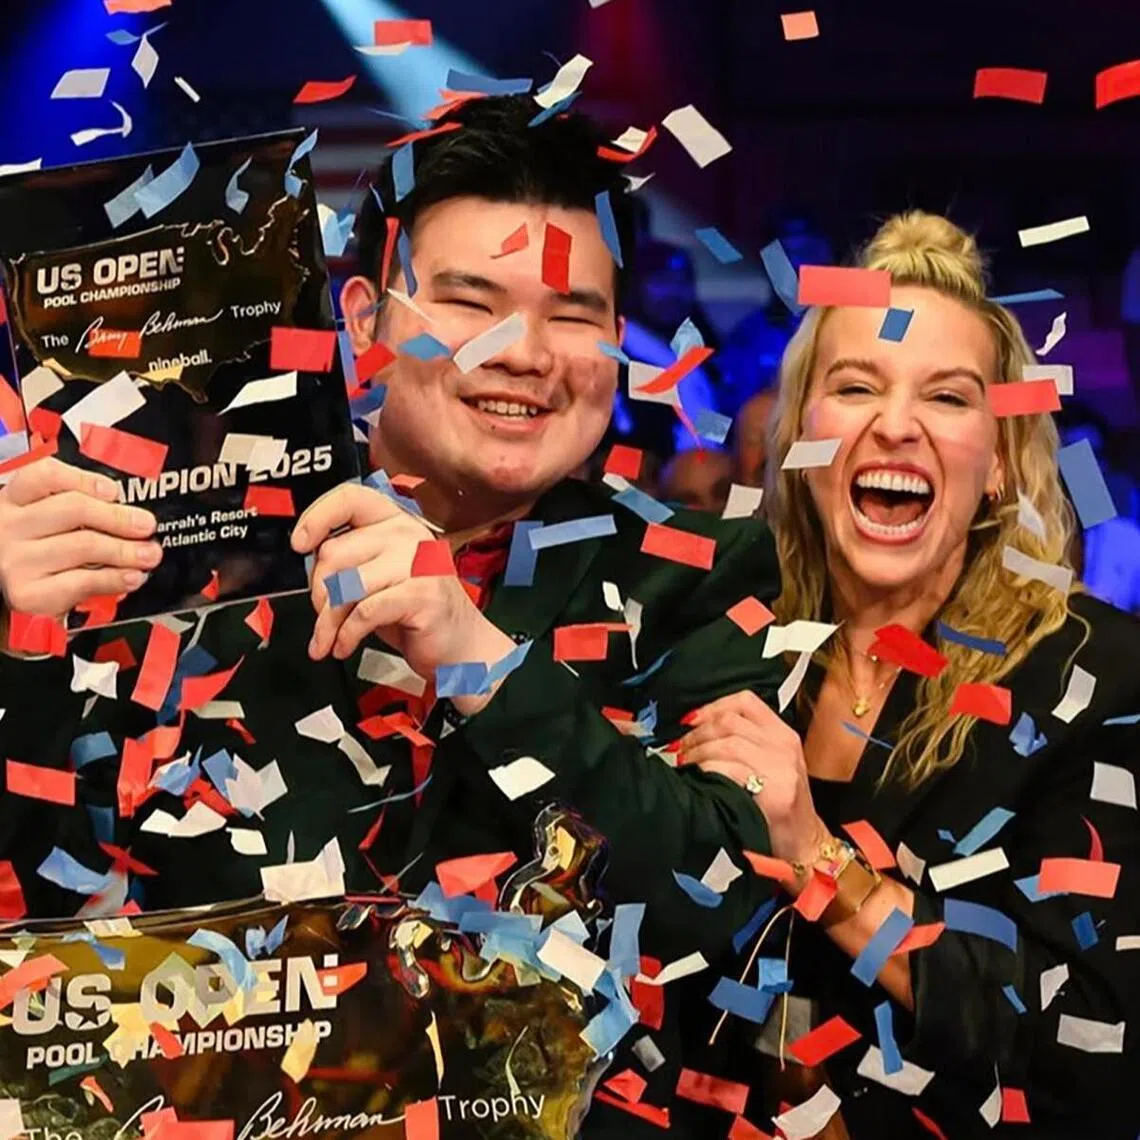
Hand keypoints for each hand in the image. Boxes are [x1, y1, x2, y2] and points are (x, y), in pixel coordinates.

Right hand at [0, 457, 160, 619]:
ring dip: (125, 551)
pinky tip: (132, 577)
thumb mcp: (45, 518)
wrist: (4, 586)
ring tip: (149, 554)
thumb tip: (131, 515)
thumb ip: (79, 507)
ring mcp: (17, 560)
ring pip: (84, 546)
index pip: (46, 475)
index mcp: (16, 498)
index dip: (85, 480)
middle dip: (119, 518)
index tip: (114, 491)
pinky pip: (81, 582)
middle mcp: (11, 525)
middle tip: (147, 525)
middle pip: (73, 509)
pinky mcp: (29, 593)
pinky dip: (114, 579)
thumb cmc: (35, 546)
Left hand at [292, 483, 514, 707]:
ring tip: (328, 641)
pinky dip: (347, 635)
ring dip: (328, 622)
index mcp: (395, 521)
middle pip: (335, 552)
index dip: (317, 516)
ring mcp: (418, 563)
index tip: (299, 545)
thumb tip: (306, 563)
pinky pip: (364, 612)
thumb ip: (349, 560)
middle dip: (318, 593)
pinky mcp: (421, 594)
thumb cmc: (413, 611)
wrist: (460, 646)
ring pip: (346, 585)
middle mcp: (408, 534)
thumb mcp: (377, 576)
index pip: (350, 498)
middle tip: (322, 618)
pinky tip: (344, 647)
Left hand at [678, 690, 829, 865]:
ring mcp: (781, 769)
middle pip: (730, 722)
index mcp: (783, 735)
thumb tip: (697, 729)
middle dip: (697, 733)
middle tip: (680, 748)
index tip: (690, 720)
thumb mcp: (773, 763)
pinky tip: (700, 778)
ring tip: (685, 764)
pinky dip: (708, 770)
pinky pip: (731, 770)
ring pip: (727, 744)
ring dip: (697, 752)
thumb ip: (745, 741)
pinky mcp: (775, 793)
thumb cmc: (782, 805)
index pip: (745, 702)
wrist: (806, 843)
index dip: (711, 707)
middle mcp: (784, 746)